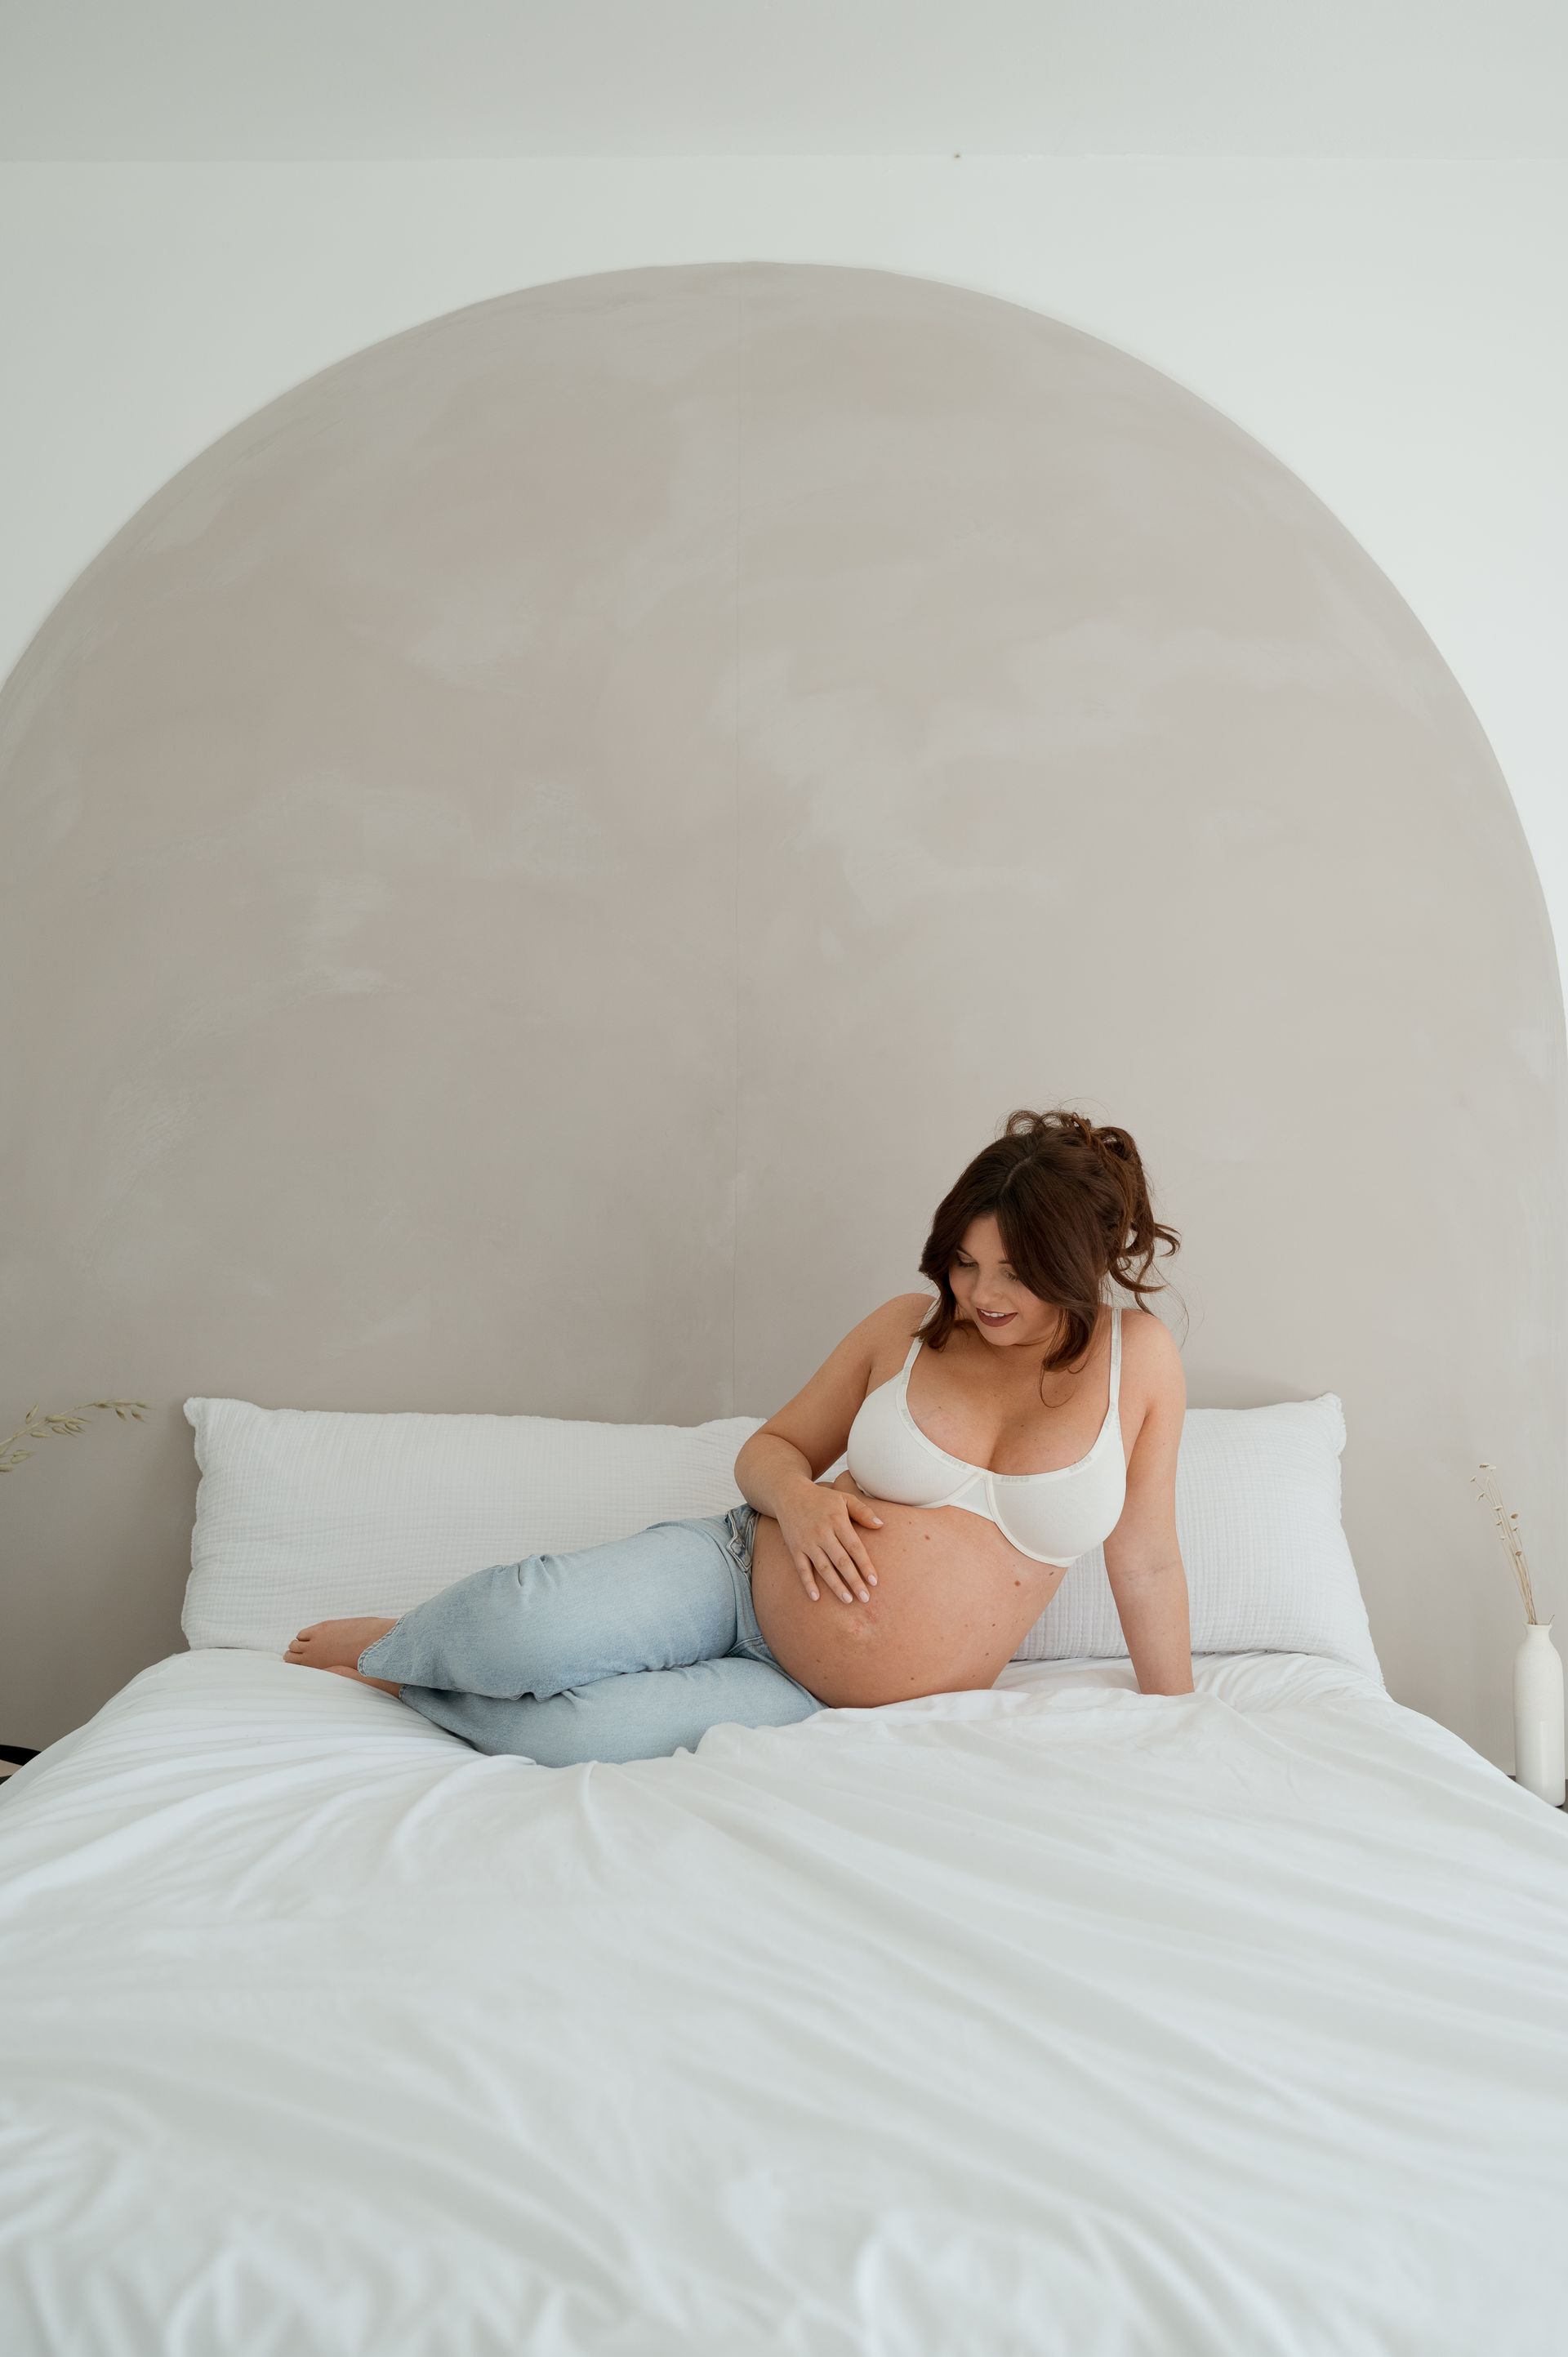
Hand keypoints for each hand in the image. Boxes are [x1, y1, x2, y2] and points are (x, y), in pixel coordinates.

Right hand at [775, 1484, 883, 1603]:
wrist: (789, 1494)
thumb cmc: (822, 1498)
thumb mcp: (844, 1498)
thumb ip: (863, 1511)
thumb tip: (881, 1526)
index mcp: (837, 1521)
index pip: (854, 1547)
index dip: (865, 1565)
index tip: (874, 1581)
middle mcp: (822, 1533)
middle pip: (841, 1561)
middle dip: (854, 1581)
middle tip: (865, 1598)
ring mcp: (807, 1542)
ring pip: (823, 1568)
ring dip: (835, 1585)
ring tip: (847, 1600)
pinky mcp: (795, 1548)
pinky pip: (801, 1568)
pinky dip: (808, 1583)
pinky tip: (816, 1597)